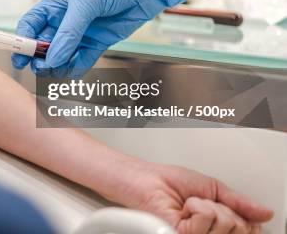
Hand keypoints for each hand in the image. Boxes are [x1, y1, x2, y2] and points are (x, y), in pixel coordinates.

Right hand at [12, 0, 186, 77]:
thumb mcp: (86, 3)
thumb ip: (68, 32)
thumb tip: (53, 59)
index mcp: (54, 6)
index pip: (30, 25)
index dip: (22, 41)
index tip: (20, 58)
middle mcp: (63, 21)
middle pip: (42, 45)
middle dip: (39, 58)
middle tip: (43, 66)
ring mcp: (80, 34)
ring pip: (59, 57)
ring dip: (57, 66)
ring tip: (60, 69)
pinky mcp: (96, 44)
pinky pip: (80, 62)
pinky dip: (76, 68)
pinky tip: (75, 68)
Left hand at [119, 163, 272, 233]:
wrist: (144, 180)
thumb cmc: (169, 181)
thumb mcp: (212, 188)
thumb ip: (238, 202)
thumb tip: (264, 213)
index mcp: (218, 224)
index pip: (247, 229)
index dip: (241, 215)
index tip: (221, 204)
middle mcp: (208, 233)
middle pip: (239, 228)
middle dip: (221, 206)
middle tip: (198, 202)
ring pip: (224, 224)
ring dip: (206, 205)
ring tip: (187, 204)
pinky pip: (206, 220)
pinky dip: (196, 207)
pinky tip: (182, 209)